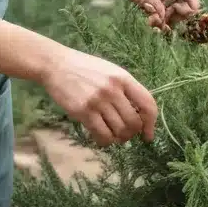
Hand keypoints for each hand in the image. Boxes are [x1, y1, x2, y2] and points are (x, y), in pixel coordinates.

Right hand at [39, 43, 157, 146]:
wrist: (56, 64)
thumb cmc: (84, 68)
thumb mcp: (110, 71)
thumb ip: (125, 89)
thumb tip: (139, 114)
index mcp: (123, 78)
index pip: (147, 103)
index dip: (152, 123)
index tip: (148, 135)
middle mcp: (113, 89)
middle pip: (134, 122)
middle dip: (132, 134)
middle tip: (125, 135)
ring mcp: (98, 101)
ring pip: (119, 131)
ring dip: (119, 139)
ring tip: (113, 136)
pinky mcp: (83, 111)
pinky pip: (102, 134)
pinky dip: (105, 141)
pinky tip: (102, 138)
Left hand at [98, 0, 200, 30]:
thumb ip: (149, 1)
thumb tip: (163, 17)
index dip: (193, 3)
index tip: (189, 16)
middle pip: (186, 1)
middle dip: (177, 14)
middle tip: (161, 22)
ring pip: (176, 7)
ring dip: (167, 18)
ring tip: (151, 23)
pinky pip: (165, 9)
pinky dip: (160, 17)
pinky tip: (150, 21)